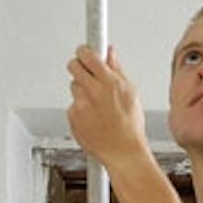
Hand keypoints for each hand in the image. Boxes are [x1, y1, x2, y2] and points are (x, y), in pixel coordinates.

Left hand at [66, 46, 148, 169]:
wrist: (123, 152)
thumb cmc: (130, 126)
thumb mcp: (130, 93)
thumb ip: (117, 70)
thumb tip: (110, 53)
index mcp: (109, 82)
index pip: (88, 55)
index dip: (84, 51)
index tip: (84, 49)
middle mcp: (93, 92)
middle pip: (74, 66)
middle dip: (78, 66)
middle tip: (85, 72)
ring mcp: (80, 105)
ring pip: (74, 86)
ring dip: (82, 90)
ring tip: (96, 104)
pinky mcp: (72, 117)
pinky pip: (72, 105)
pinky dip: (80, 108)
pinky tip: (92, 116)